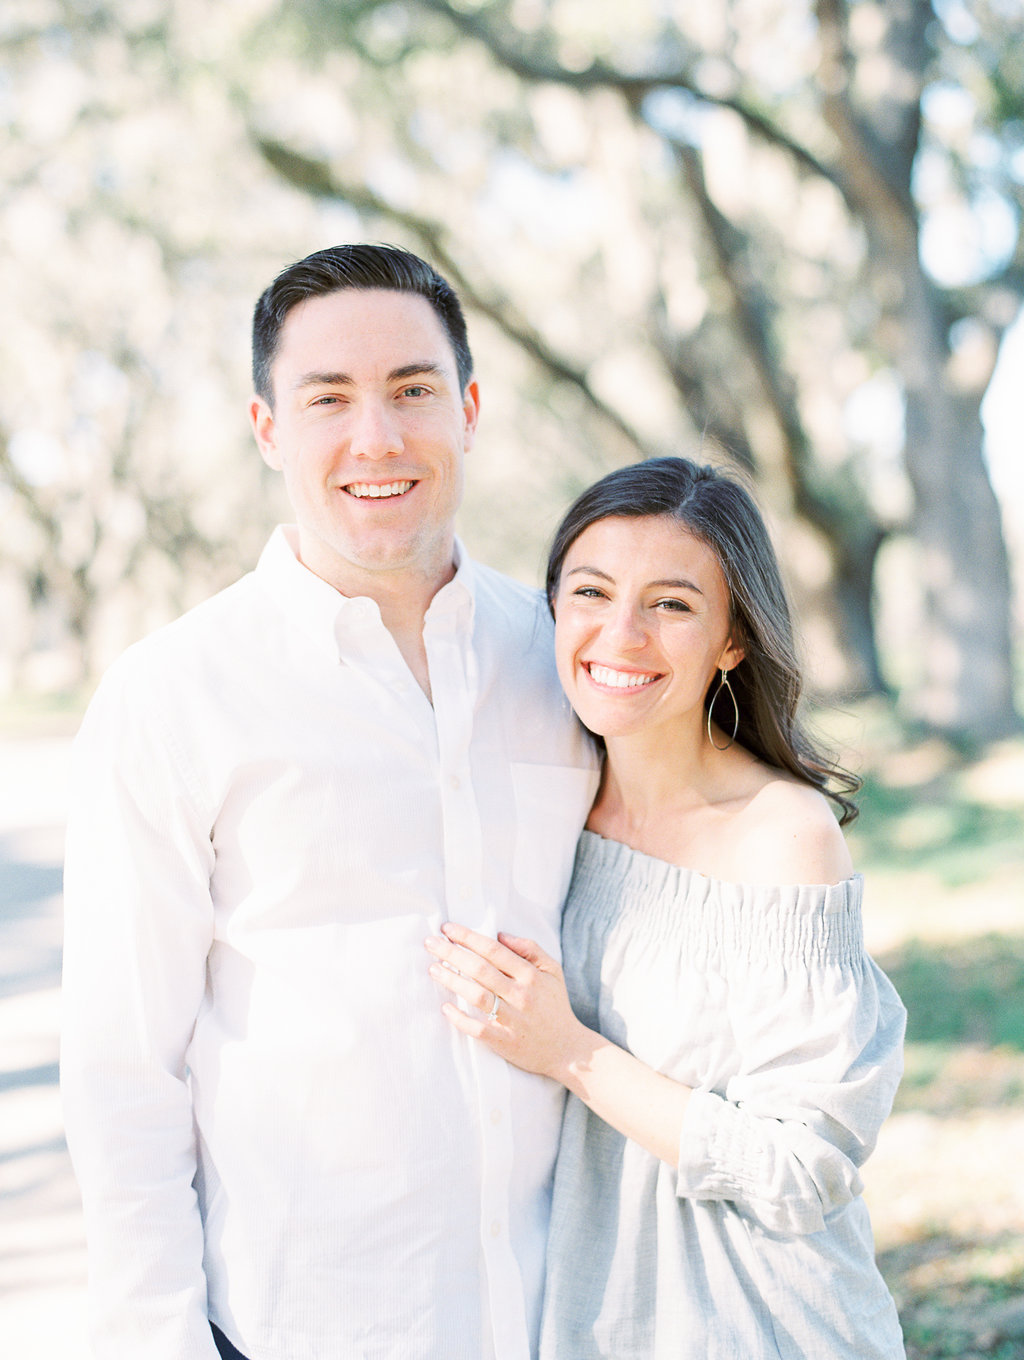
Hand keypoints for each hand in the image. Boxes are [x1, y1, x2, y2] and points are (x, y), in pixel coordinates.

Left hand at [424, 923, 589, 1080]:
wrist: (568, 1050)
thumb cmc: (556, 1006)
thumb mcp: (553, 971)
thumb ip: (530, 949)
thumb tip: (501, 934)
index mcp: (531, 975)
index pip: (494, 950)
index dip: (469, 937)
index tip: (447, 928)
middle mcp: (521, 995)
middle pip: (480, 969)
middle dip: (452, 953)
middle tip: (430, 943)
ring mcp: (513, 1020)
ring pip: (476, 996)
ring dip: (451, 980)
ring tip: (433, 969)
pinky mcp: (505, 1042)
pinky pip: (478, 1029)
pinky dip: (459, 1018)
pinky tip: (445, 1007)